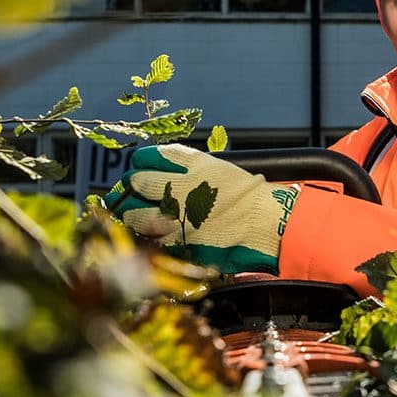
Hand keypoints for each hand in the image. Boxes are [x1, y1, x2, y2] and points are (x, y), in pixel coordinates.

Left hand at [103, 145, 297, 273]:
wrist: (266, 223)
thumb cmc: (250, 197)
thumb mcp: (221, 171)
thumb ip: (192, 169)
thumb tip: (169, 171)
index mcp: (194, 165)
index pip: (153, 156)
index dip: (142, 160)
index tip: (139, 163)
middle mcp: (182, 188)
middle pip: (139, 182)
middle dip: (132, 185)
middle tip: (130, 188)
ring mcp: (178, 216)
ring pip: (136, 213)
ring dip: (131, 213)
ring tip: (130, 213)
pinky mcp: (180, 240)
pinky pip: (152, 238)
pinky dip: (147, 236)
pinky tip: (146, 233)